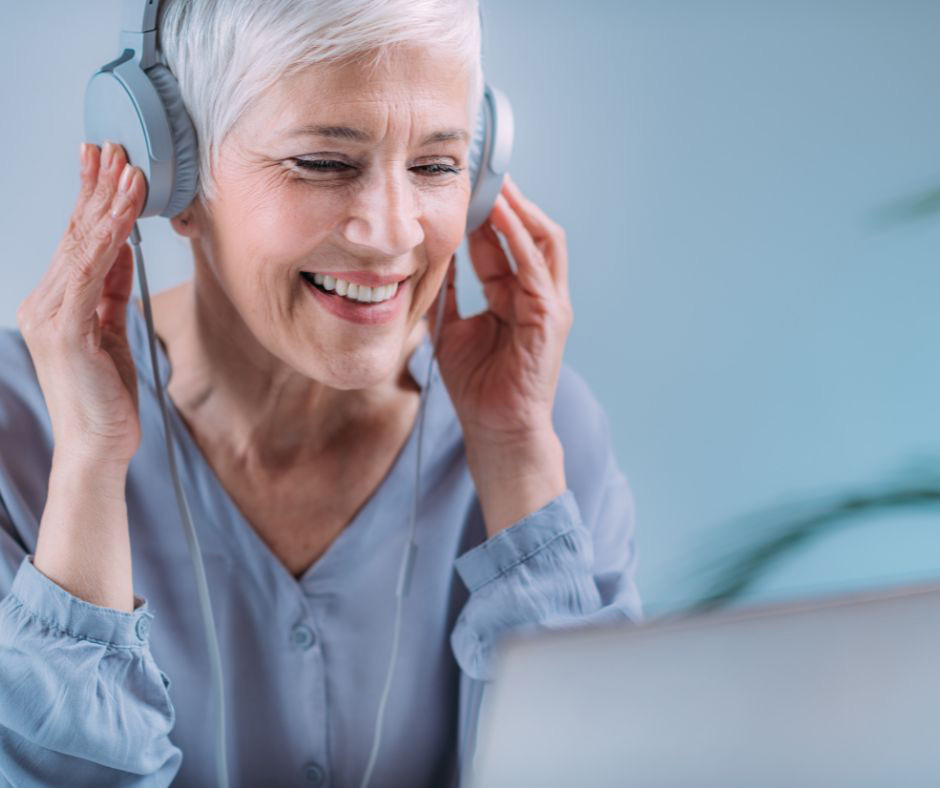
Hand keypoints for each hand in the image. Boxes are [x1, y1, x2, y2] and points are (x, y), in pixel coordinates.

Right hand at [17, 140, 146, 470]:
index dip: (92, 200)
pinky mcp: (66, 331)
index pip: (76, 242)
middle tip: (114, 147)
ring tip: (126, 169)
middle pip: (74, 235)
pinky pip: (90, 275)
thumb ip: (111, 292)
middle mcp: (44, 303)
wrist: (97, 447)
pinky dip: (108, 241)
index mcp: (56, 303)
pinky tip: (123, 216)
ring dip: (107, 205)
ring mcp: (50, 316)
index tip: (107, 164)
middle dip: (96, 188)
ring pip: (82, 247)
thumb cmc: (105, 397)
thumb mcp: (111, 333)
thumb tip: (120, 250)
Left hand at [426, 176, 571, 534]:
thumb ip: (445, 294)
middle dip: (508, 198)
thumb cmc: (477, 385)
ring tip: (493, 178)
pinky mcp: (550, 318)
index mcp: (514, 295)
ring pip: (543, 239)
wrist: (496, 429)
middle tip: (481, 166)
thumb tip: (425, 260)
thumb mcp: (450, 328)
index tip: (460, 183)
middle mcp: (537, 293)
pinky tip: (499, 214)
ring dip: (518, 207)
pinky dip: (519, 238)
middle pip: (530, 230)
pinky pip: (535, 267)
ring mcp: (549, 304)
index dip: (484, 211)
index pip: (504, 241)